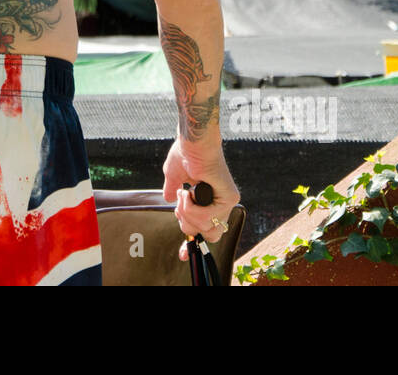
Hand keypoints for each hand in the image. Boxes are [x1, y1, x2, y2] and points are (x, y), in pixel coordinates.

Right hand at [162, 136, 239, 259]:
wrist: (192, 141)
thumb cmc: (185, 153)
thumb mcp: (175, 177)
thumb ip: (173, 190)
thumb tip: (168, 199)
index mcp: (211, 201)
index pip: (207, 232)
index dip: (193, 245)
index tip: (182, 256)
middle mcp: (222, 204)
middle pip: (206, 234)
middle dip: (187, 223)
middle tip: (181, 202)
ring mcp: (227, 201)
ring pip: (204, 227)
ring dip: (186, 212)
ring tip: (183, 193)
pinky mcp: (229, 198)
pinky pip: (206, 218)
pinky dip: (191, 207)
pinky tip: (188, 191)